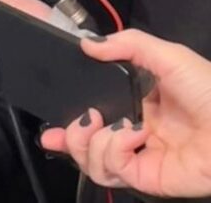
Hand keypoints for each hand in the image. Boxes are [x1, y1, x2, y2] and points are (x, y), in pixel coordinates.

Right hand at [40, 30, 210, 197]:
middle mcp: (135, 133)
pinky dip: (114, 148)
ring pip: (93, 161)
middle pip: (85, 143)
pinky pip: (114, 168)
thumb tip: (88, 43)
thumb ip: (127, 43)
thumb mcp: (168, 54)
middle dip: (68, 136)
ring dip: (88, 141)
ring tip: (101, 124)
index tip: (52, 115)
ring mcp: (141, 157)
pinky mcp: (148, 176)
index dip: (69, 118)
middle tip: (66, 125)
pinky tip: (132, 135)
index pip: (94, 113)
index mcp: (137, 104)